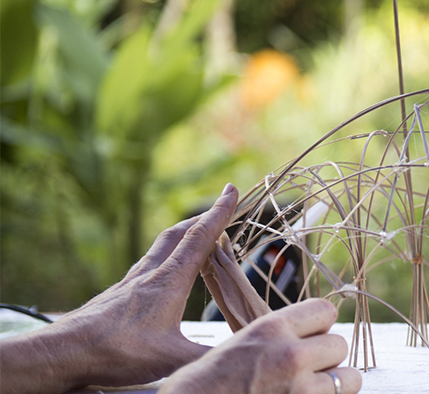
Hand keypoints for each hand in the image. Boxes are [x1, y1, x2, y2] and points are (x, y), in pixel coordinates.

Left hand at [0, 184, 238, 393]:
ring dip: (182, 236)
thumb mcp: (172, 358)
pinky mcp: (117, 294)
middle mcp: (150, 274)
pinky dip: (164, 258)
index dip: (220, 213)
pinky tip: (162, 274)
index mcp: (169, 281)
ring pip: (161, 248)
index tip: (232, 192)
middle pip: (179, 234)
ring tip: (195, 238)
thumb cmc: (116, 351)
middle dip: (202, 219)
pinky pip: (147, 265)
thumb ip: (208, 356)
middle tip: (220, 211)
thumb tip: (240, 354)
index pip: (200, 238)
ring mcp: (130, 282)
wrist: (65, 352)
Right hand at [160, 299, 360, 393]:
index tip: (313, 337)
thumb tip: (312, 334)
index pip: (326, 311)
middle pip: (340, 344)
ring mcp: (301, 388)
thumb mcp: (240, 344)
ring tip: (309, 389)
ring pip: (349, 377)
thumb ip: (277, 337)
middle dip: (326, 358)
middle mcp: (291, 354)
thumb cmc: (206, 384)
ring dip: (334, 384)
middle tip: (306, 370)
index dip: (321, 326)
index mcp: (272, 328)